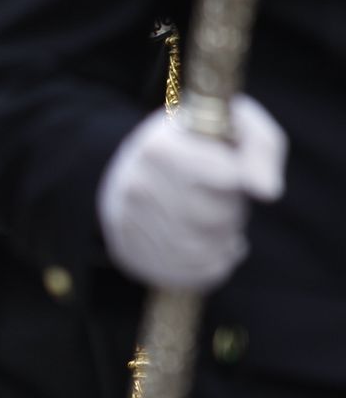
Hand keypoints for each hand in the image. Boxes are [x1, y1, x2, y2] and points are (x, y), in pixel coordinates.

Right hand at [98, 94, 285, 290]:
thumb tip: (268, 192)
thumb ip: (261, 149)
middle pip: (215, 218)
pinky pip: (191, 272)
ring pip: (203, 250)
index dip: (242, 181)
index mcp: (159, 147)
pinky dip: (213, 262)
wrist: (134, 168)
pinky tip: (211, 245)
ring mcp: (129, 224)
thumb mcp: (235, 125)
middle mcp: (137, 187)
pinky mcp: (131, 254)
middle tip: (225, 199)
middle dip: (233, 211)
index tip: (235, 175)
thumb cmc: (197, 145)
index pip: (227, 180)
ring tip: (220, 223)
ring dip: (224, 239)